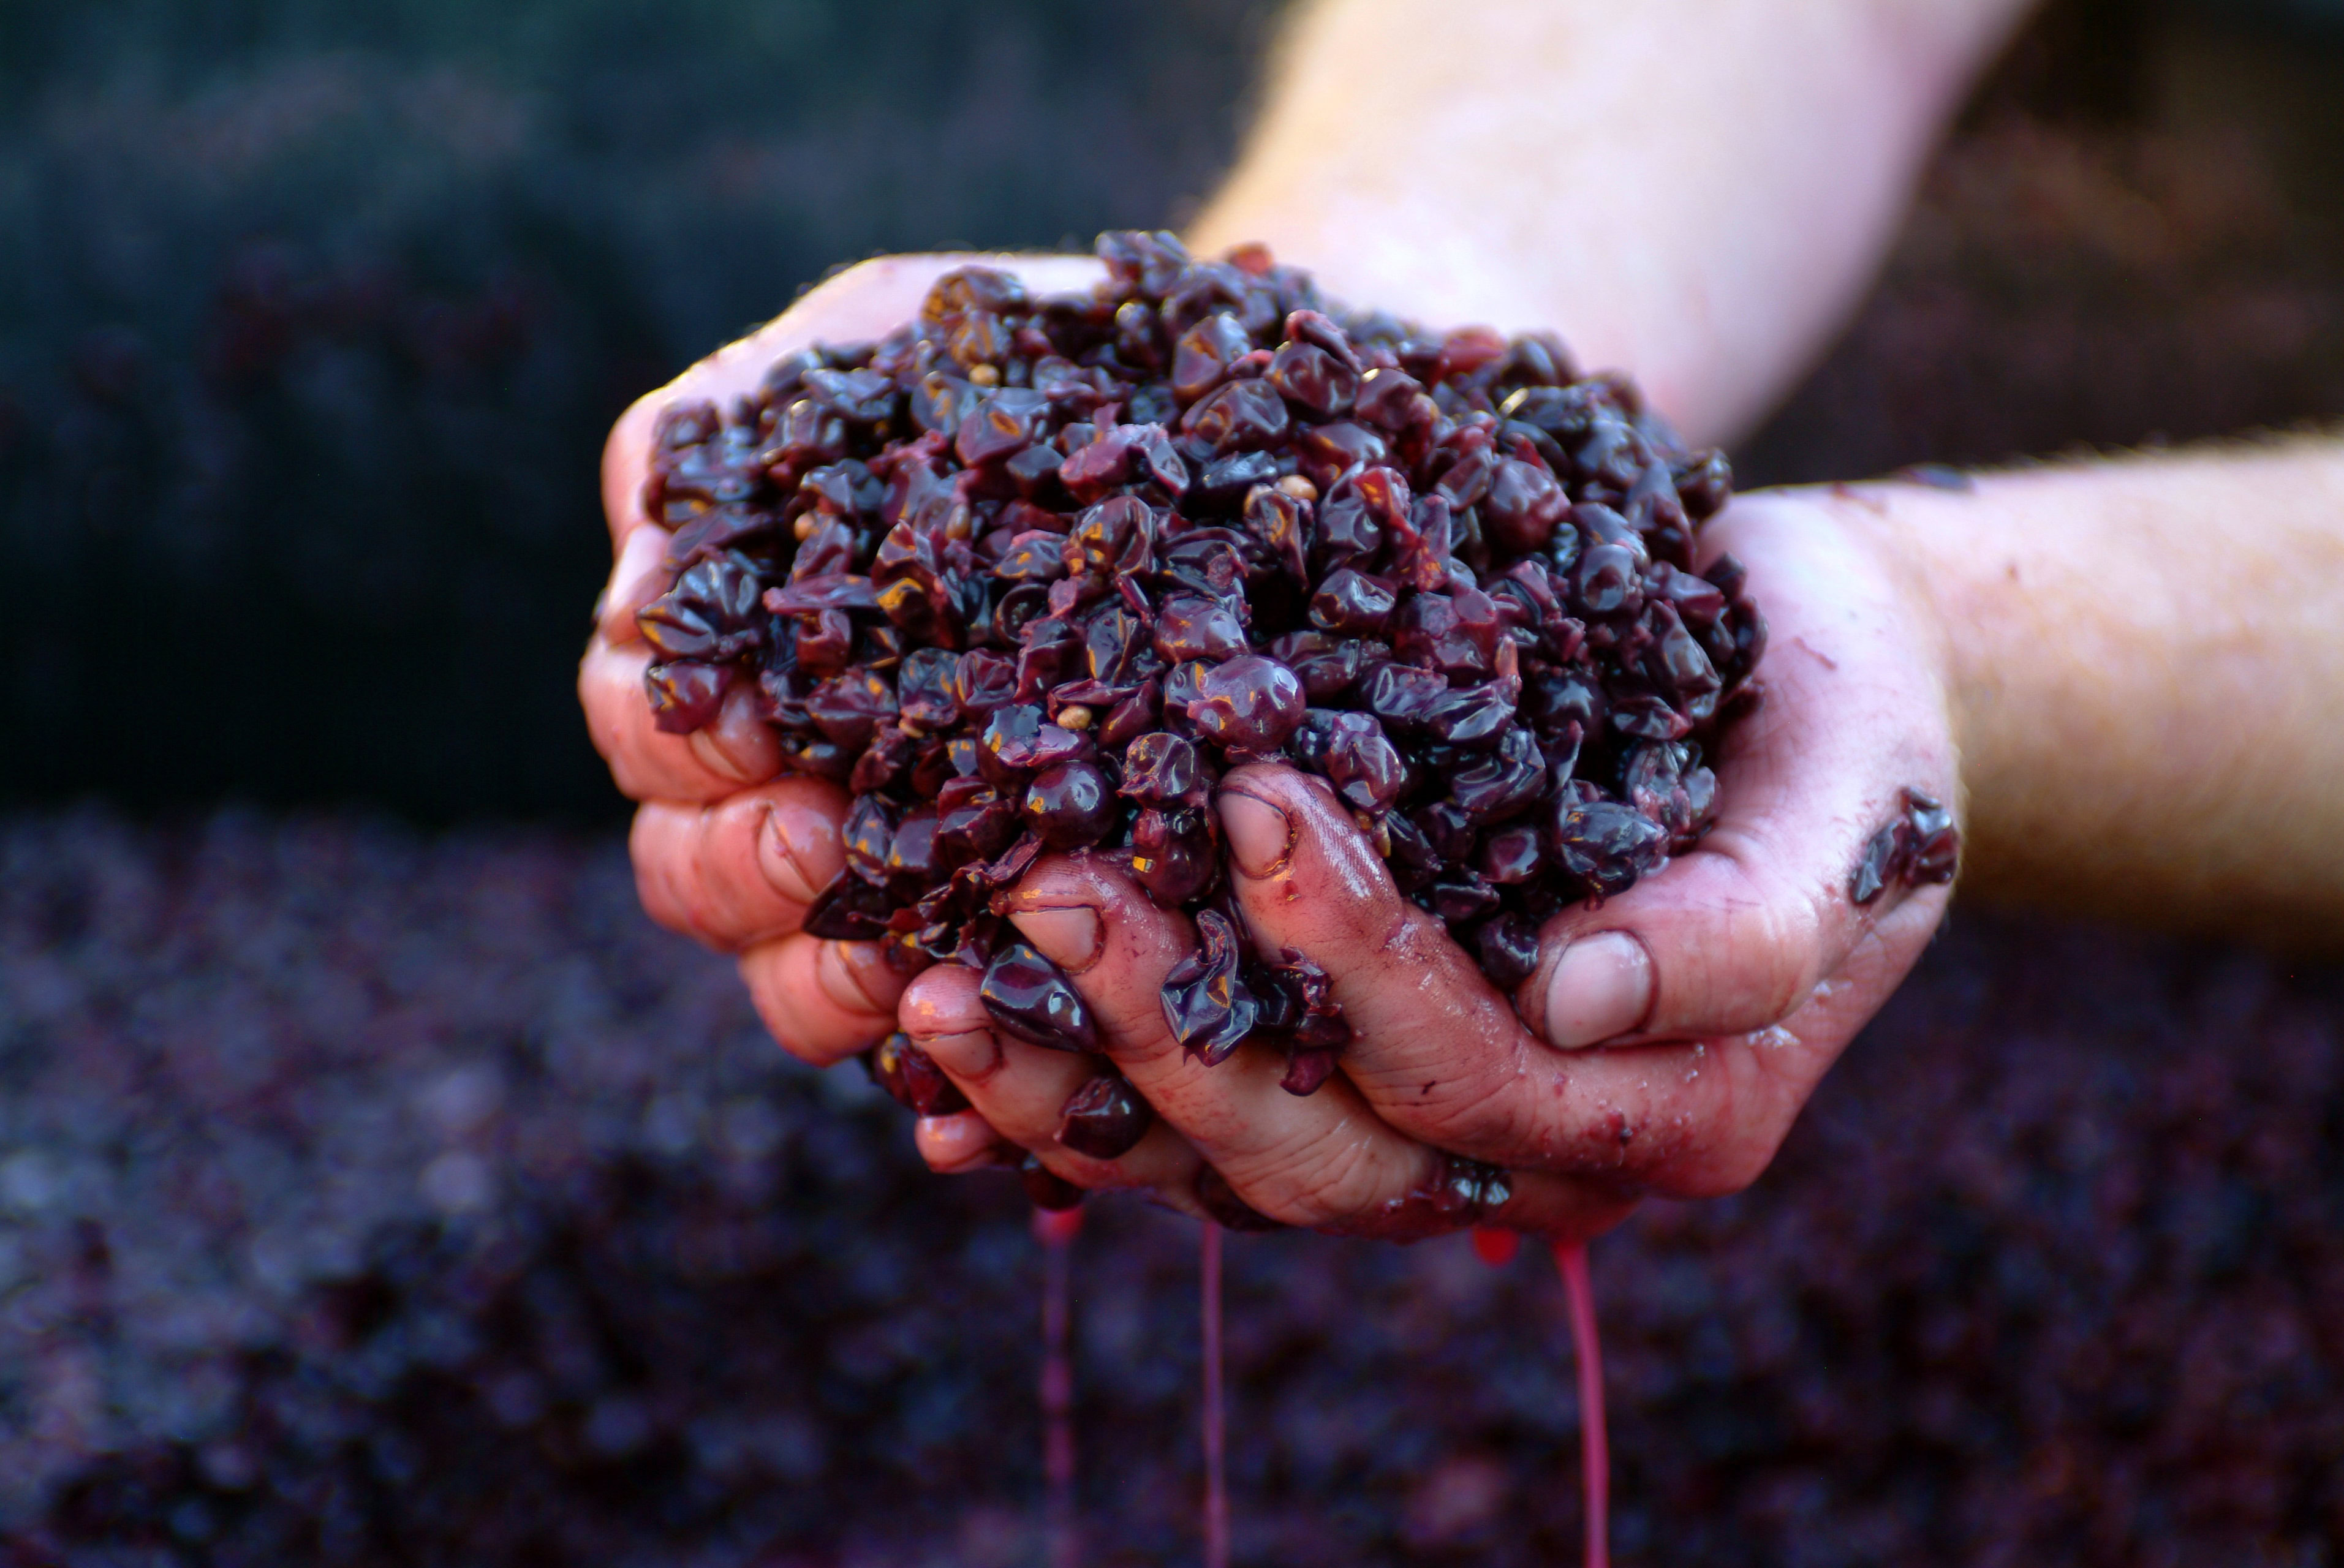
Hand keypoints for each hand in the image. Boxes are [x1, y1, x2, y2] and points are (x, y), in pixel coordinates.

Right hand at [580, 252, 1099, 1070]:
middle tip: (830, 836)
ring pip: (796, 982)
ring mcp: (908, 877)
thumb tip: (647, 525)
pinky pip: (957, 1053)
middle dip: (740, 865)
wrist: (1259, 418)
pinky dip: (944, 1087)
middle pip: (692, 870)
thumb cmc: (1052, 361)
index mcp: (751, 654)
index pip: (645, 717)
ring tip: (909, 958)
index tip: (758, 721)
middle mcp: (803, 778)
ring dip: (823, 981)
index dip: (677, 734)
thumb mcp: (896, 345)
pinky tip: (963, 1116)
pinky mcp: (1034, 950)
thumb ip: (750, 425)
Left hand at [901, 485, 1961, 1234]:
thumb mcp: (1853, 790)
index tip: (1250, 795)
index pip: (1472, 1069)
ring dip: (1074, 1083)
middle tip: (1039, 886)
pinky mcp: (1353, 1068)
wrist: (1812, 694)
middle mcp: (1537, 1153)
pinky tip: (939, 1046)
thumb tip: (1576, 990)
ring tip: (923, 979)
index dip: (1351, 956)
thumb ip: (1751, 918)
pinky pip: (1197, 1117)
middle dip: (1168, 1028)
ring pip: (1231, 1158)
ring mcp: (1432, 1124)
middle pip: (1319, 1144)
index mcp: (1671, 1110)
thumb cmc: (1845, 718)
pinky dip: (1069, 1095)